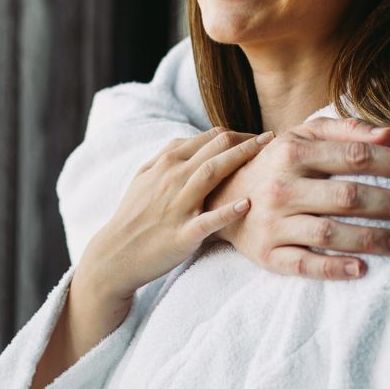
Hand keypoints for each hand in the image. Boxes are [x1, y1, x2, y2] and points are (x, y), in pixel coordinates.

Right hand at [78, 127, 273, 302]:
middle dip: (247, 140)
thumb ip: (168, 157)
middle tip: (274, 138)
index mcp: (167, 163)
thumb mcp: (143, 178)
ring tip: (269, 153)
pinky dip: (227, 211)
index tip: (259, 138)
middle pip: (215, 148)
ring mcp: (177, 205)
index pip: (209, 137)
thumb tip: (192, 140)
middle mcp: (172, 177)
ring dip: (241, 160)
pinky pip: (208, 220)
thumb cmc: (133, 216)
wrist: (115, 254)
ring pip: (211, 173)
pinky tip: (247, 203)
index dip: (238, 134)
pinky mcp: (182, 234)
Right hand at [207, 116, 389, 279]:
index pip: (356, 156)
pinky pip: (303, 264)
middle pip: (349, 196)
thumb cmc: (275, 163)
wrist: (221, 196)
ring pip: (329, 233)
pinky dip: (333, 268)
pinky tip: (362, 268)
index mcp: (293, 152)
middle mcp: (281, 187)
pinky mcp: (267, 254)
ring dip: (372, 239)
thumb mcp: (303, 137)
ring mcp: (272, 223)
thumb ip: (347, 131)